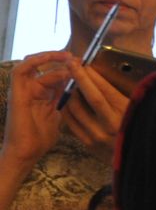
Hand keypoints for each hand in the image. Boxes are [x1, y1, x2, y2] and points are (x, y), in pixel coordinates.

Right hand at [1, 50, 72, 173]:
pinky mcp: (16, 93)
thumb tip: (78, 91)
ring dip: (51, 58)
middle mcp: (31, 90)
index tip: (85, 65)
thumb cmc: (41, 139)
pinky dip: (35, 61)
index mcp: (41, 95)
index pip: (54, 75)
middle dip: (61, 60)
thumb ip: (64, 102)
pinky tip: (50, 57)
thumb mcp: (59, 115)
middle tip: (79, 59)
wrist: (27, 152)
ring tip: (69, 57)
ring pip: (33, 65)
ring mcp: (22, 90)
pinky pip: (21, 71)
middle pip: (44, 67)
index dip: (69, 68)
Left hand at [58, 62, 130, 158]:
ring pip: (75, 109)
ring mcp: (97, 135)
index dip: (91, 75)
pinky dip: (67, 108)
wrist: (137, 160)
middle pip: (88, 96)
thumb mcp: (139, 111)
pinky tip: (67, 99)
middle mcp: (110, 124)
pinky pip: (71, 122)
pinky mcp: (88, 143)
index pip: (104, 90)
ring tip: (68, 81)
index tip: (83, 63)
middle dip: (77, 78)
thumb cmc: (140, 130)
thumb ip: (126, 97)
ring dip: (69, 92)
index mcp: (126, 114)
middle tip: (70, 64)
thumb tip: (107, 78)